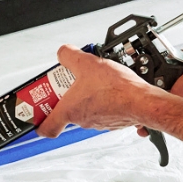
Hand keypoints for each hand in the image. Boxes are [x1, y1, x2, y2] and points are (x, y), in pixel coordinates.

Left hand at [37, 45, 164, 137]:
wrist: (143, 100)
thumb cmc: (116, 89)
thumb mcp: (87, 63)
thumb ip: (69, 56)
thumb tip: (63, 52)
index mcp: (70, 111)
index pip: (47, 128)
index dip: (40, 125)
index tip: (39, 117)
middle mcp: (83, 120)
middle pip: (68, 113)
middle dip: (68, 98)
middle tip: (71, 83)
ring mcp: (100, 122)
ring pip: (88, 111)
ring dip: (89, 98)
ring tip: (94, 81)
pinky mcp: (115, 121)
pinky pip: (106, 111)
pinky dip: (106, 101)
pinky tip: (110, 88)